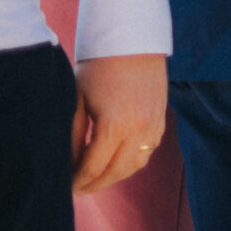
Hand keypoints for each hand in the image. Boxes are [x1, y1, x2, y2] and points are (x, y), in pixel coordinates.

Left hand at [70, 54, 166, 193]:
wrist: (133, 42)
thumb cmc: (99, 68)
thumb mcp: (78, 102)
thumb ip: (74, 136)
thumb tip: (70, 163)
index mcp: (114, 125)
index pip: (94, 166)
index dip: (78, 180)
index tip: (67, 187)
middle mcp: (139, 129)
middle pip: (116, 171)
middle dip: (96, 183)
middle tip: (80, 188)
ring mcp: (154, 124)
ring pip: (136, 165)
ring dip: (117, 175)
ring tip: (99, 176)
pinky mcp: (162, 119)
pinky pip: (149, 150)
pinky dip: (134, 160)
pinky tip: (119, 159)